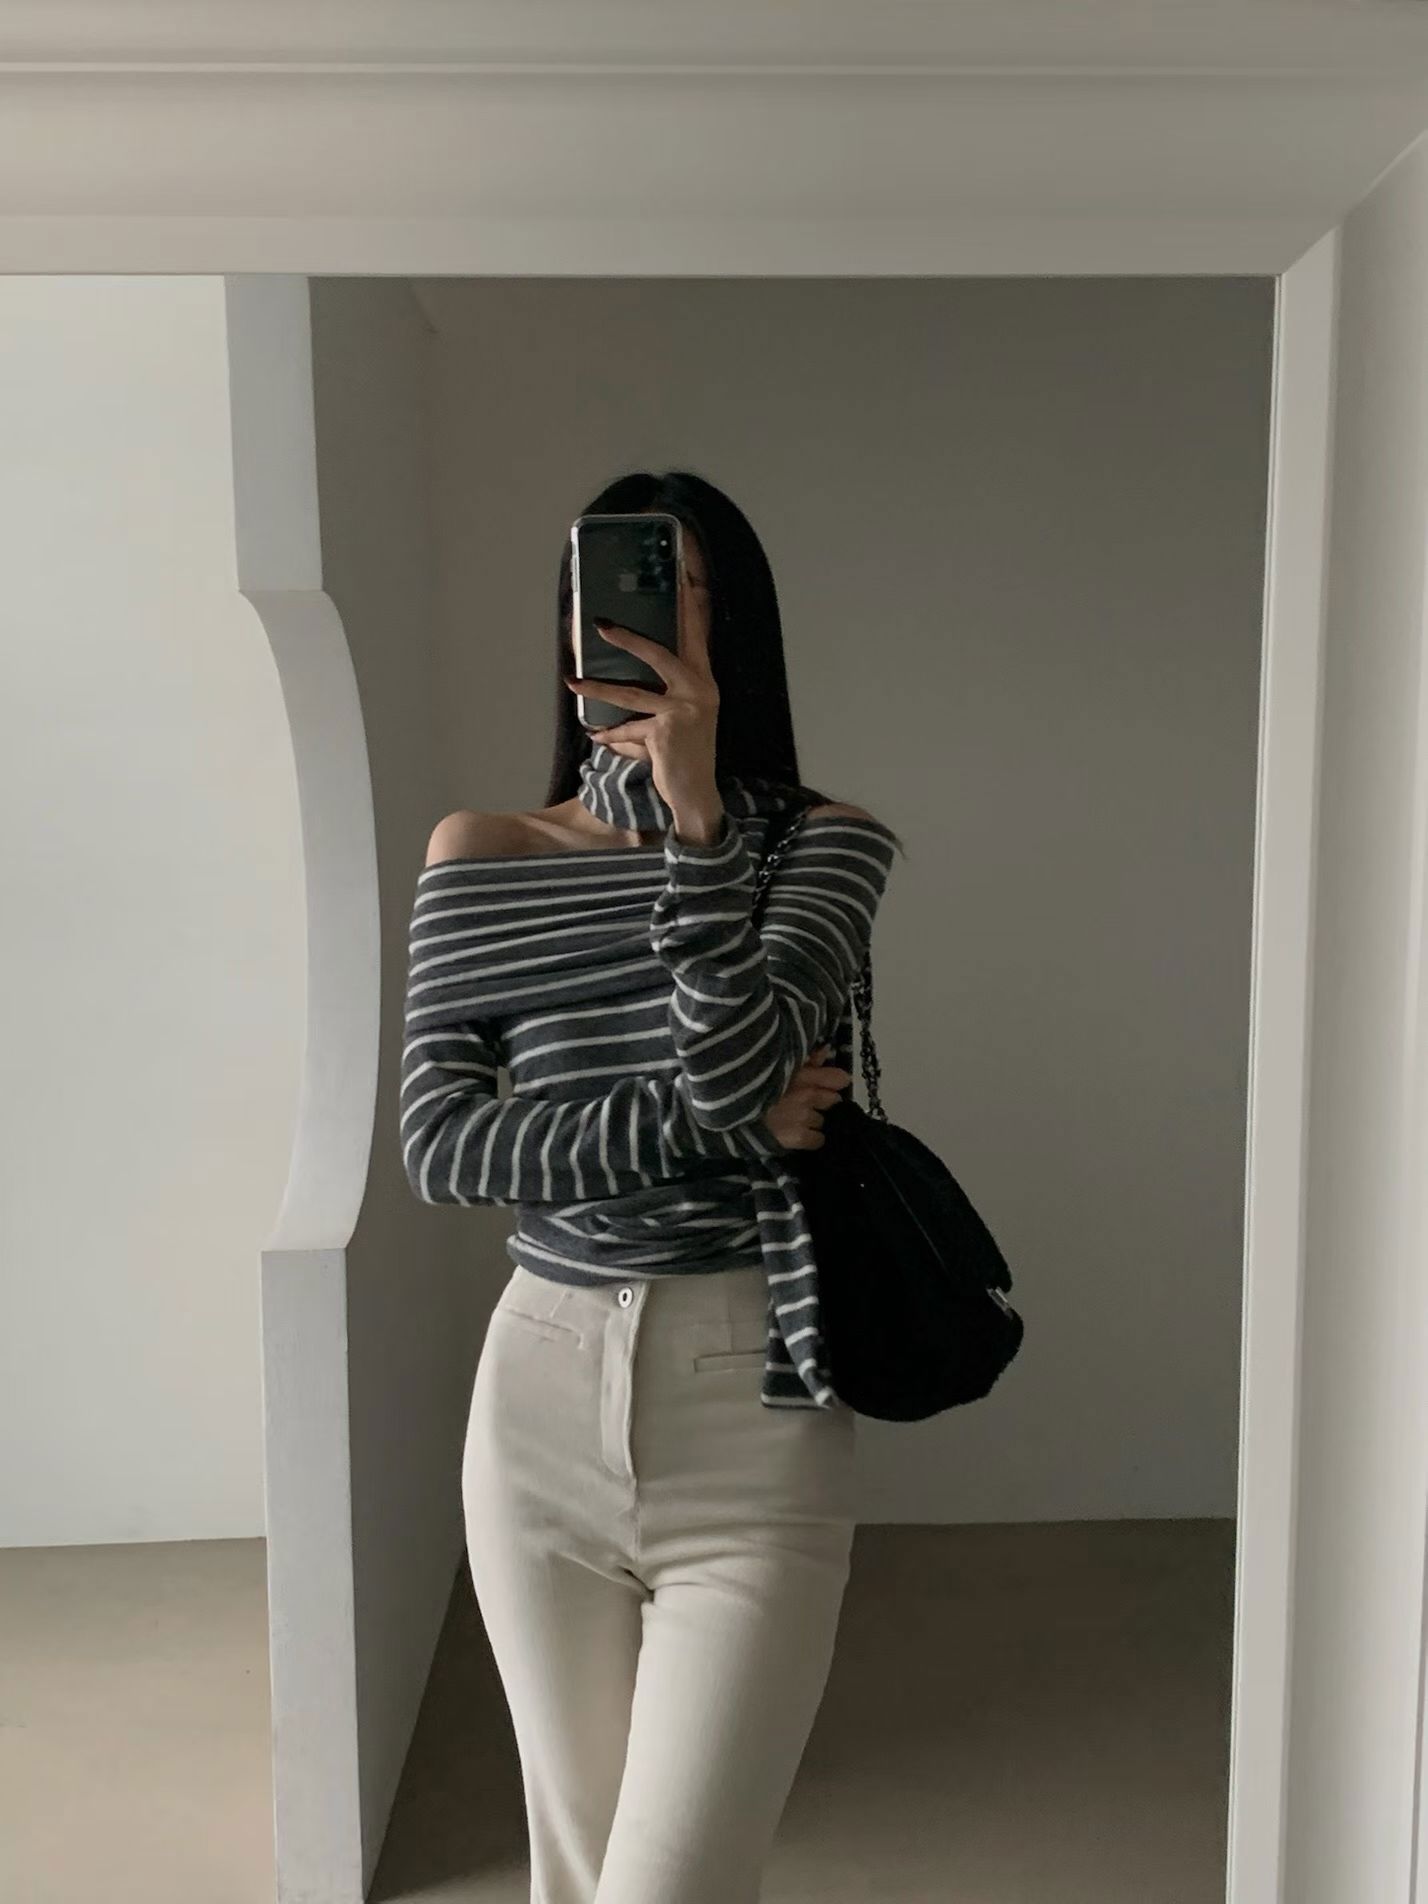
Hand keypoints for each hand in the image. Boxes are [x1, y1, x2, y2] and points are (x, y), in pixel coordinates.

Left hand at [563, 555, 721, 839]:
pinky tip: (599, 738)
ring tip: (571, 681)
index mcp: (703, 681)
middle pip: (660, 654)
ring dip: (597, 688)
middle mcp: (699, 691)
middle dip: (628, 638)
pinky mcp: (665, 732)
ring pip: (631, 693)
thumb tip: (619, 691)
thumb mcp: (677, 722)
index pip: (697, 635)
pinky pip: (628, 730)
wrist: (697, 796)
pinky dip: (612, 737)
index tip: (685, 572)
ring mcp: (684, 711)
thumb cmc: (684, 756)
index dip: (691, 604)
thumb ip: (654, 703)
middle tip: (600, 624)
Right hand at [759, 1046, 852, 1150]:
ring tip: (797, 1118)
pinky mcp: (799, 1137)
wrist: (734, 1110)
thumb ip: (805, 1059)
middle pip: (833, 1100)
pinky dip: (811, 1139)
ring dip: (813, 1120)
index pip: (838, 1079)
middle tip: (806, 1103)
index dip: (835, 1082)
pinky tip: (799, 1134)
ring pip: (822, 1120)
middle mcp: (808, 1095)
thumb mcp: (780, 1068)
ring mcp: (804, 1117)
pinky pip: (818, 1140)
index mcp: (802, 1074)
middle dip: (822, 1102)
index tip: (828, 1085)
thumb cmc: (754, 1085)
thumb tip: (825, 1049)